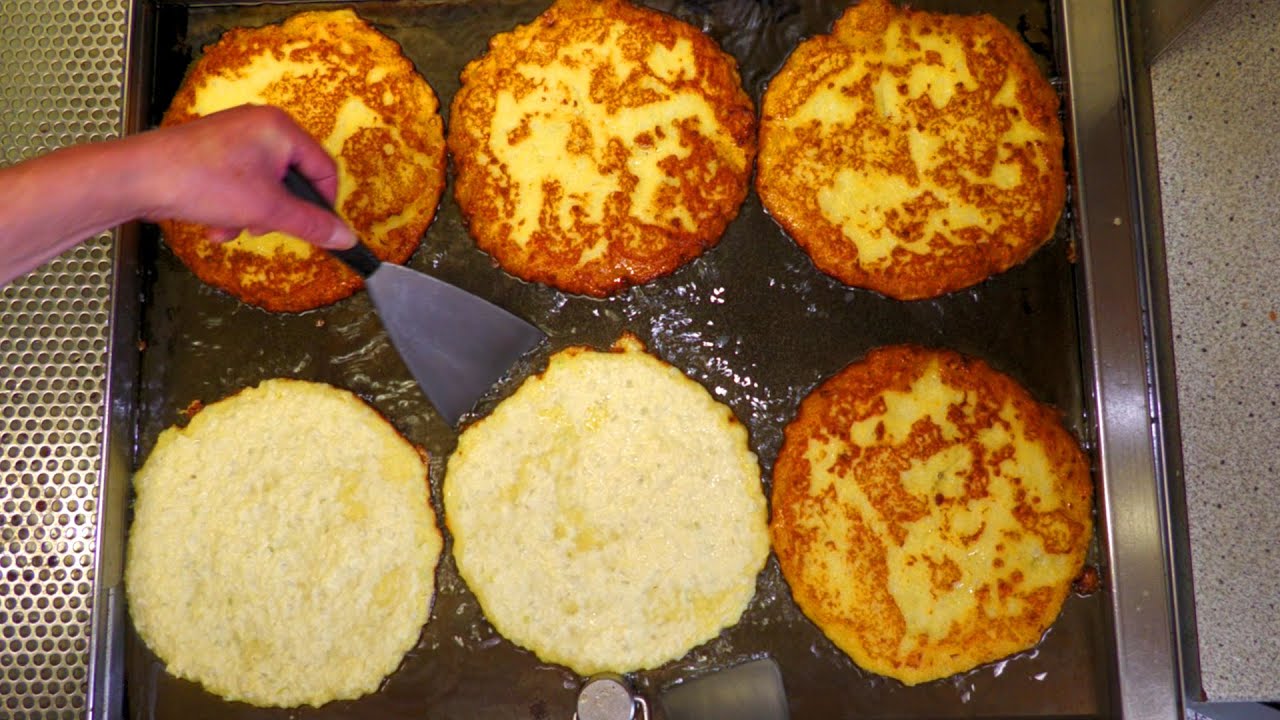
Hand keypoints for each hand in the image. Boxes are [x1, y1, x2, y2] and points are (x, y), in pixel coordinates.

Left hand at [130, 104, 355, 248]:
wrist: (137, 178)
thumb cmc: (199, 180)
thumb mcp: (266, 209)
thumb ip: (311, 225)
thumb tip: (344, 237)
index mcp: (280, 129)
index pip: (324, 170)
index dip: (323, 205)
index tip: (318, 230)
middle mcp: (259, 126)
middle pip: (293, 180)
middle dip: (277, 212)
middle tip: (263, 226)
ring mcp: (234, 137)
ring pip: (264, 187)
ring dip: (252, 215)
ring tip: (230, 226)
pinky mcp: (213, 152)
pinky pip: (240, 184)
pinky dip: (232, 207)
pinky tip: (214, 222)